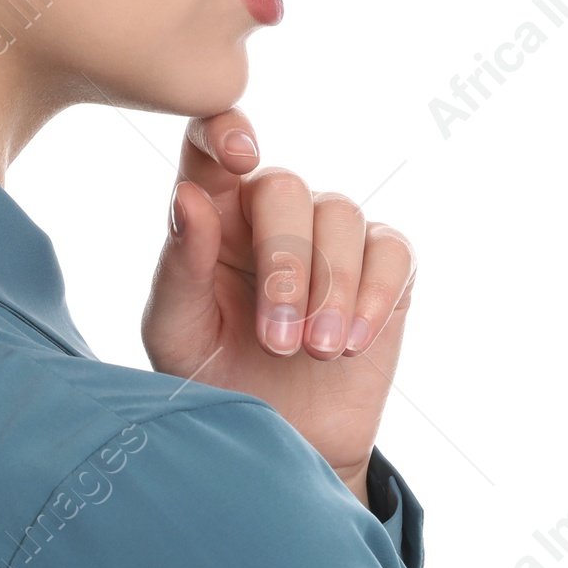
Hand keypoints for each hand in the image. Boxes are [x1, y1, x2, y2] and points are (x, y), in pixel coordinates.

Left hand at [140, 107, 416, 502]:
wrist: (279, 439)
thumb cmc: (213, 376)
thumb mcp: (176, 331)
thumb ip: (179, 266)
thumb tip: (187, 196)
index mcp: (211, 211)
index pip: (211, 141)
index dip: (225, 128)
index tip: (241, 154)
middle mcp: (271, 210)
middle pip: (285, 186)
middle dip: (285, 263)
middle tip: (277, 339)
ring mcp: (330, 233)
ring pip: (341, 215)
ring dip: (330, 288)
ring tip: (316, 351)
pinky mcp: (384, 266)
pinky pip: (391, 250)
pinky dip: (375, 294)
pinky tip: (353, 341)